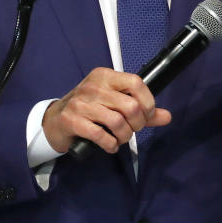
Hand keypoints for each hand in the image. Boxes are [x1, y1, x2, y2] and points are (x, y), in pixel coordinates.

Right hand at [42, 67, 171, 153]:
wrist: (54, 121)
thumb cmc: (89, 109)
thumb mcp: (113, 103)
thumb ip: (141, 109)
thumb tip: (167, 116)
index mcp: (106, 76)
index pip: (136, 82)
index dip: (148, 102)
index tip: (146, 115)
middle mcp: (93, 86)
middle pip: (130, 105)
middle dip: (137, 124)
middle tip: (132, 130)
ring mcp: (81, 103)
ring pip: (117, 122)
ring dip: (124, 136)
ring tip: (121, 139)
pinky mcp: (72, 121)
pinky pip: (100, 135)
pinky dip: (110, 144)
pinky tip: (110, 145)